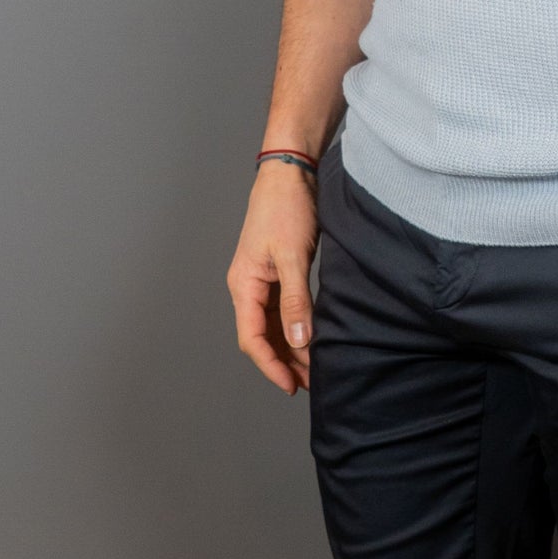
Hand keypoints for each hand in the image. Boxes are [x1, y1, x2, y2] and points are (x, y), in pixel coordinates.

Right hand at [226, 162, 318, 394]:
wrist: (290, 173)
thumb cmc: (286, 208)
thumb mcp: (293, 256)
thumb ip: (295, 300)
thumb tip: (299, 340)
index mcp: (244, 284)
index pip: (252, 338)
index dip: (271, 365)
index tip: (291, 385)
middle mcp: (248, 286)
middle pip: (261, 335)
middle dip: (283, 361)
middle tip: (309, 383)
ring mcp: (262, 279)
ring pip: (272, 324)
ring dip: (290, 346)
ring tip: (313, 367)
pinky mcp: (277, 271)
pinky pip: (281, 308)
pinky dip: (294, 325)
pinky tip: (310, 336)